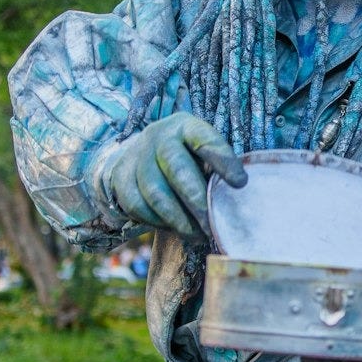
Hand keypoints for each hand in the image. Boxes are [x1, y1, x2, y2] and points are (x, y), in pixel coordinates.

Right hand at [98, 113, 245, 240]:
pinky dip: (157, 222)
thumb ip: (215, 170)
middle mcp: (158, 136)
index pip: (204, 139)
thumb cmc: (184, 158)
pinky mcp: (121, 178)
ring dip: (178, 220)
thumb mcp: (201, 153)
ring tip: (197, 235)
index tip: (240, 183)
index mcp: (185, 126)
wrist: (139, 154)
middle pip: (176, 168)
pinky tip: (173, 227)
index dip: (223, 160)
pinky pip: (137, 206)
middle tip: (212, 225)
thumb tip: (235, 200)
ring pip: (155, 193)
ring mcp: (137, 156)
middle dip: (197, 200)